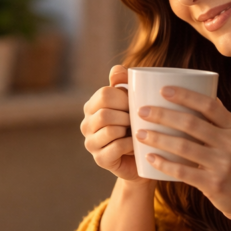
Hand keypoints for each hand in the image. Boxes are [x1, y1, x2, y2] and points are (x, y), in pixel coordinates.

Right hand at [80, 66, 146, 181]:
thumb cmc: (137, 124)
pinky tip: (138, 144)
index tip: (136, 104)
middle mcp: (86, 124)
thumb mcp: (132, 100)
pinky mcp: (100, 160)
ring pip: (111, 130)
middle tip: (139, 120)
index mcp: (92, 106)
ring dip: (129, 130)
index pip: (104, 94)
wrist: (143, 156)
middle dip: (127, 116)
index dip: (124, 97)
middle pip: (105, 113)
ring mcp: (91, 143)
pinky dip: (131, 144)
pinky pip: (117, 147)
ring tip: (138, 131)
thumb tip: (116, 70)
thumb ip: (124, 81)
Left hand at [136, 86, 230, 222]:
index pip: (209, 105)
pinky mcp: (214, 184)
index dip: (185, 95)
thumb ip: (222, 119)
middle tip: (141, 111)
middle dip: (163, 115)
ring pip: (183, 146)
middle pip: (191, 123)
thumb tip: (208, 93)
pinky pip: (183, 171)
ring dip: (158, 138)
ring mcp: (223, 164)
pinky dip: (164, 163)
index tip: (163, 90)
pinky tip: (150, 158)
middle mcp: (230, 143)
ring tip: (139, 133)